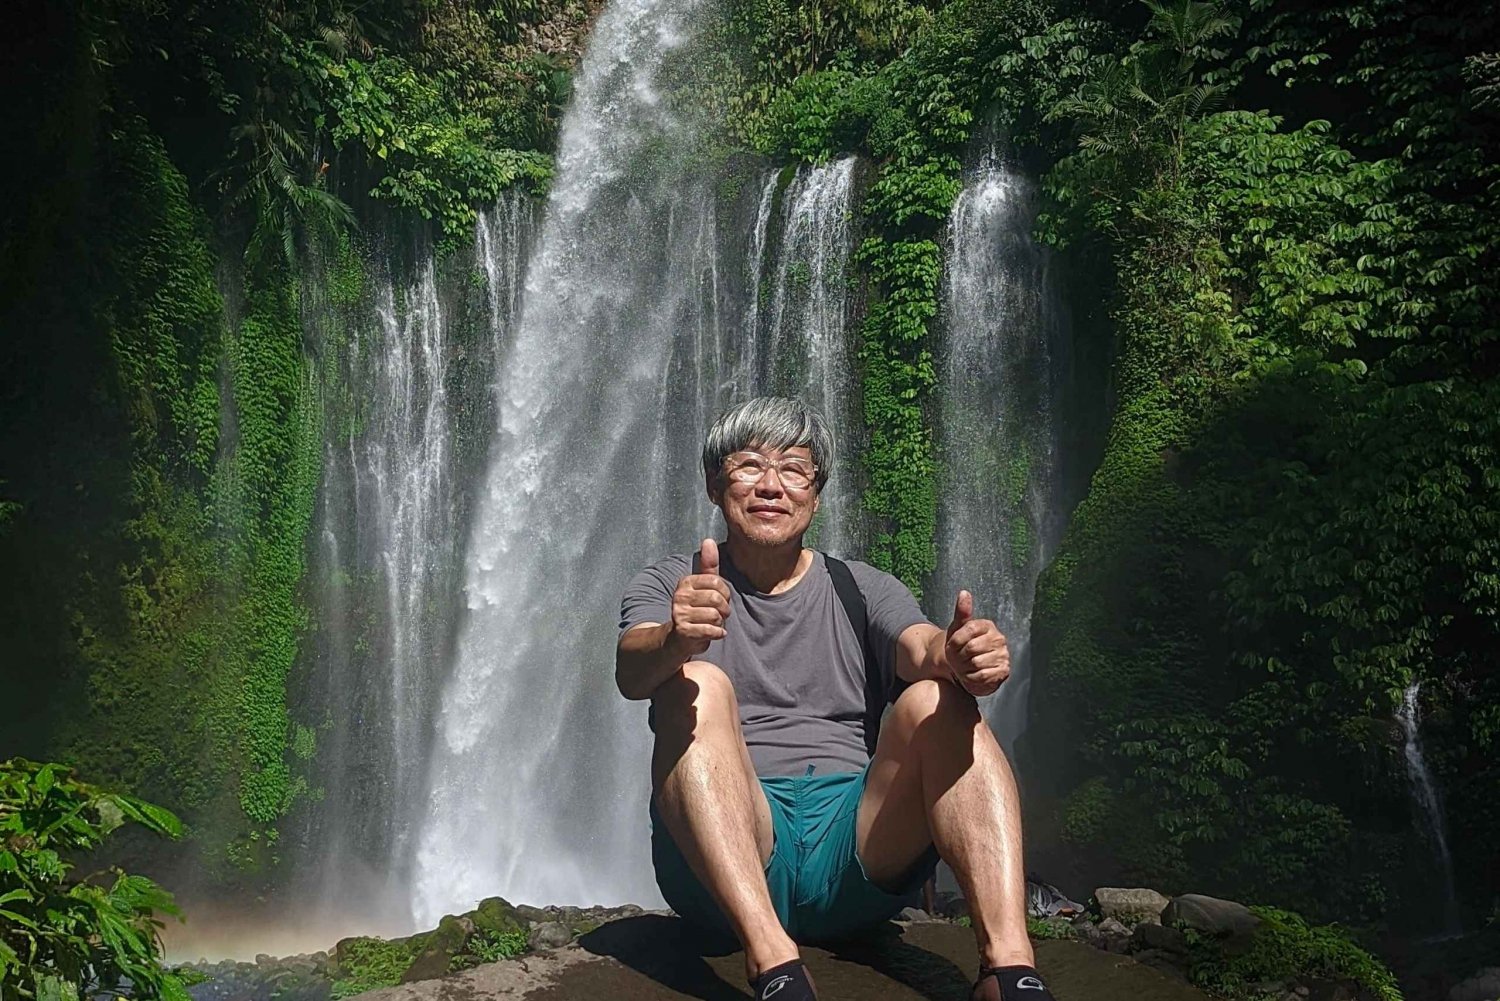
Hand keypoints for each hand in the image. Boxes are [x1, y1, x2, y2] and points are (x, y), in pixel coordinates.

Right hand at [669, 538, 731, 656]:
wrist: (677, 638)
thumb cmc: (695, 610)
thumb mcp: (702, 587)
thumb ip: (708, 565)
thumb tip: (709, 540)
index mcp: (686, 582)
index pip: (716, 582)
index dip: (725, 594)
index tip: (720, 601)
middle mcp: (680, 596)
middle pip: (717, 599)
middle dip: (724, 610)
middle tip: (718, 615)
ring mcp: (679, 613)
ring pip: (715, 616)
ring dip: (719, 623)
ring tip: (712, 624)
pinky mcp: (683, 630)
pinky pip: (711, 630)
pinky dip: (717, 634)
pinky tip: (714, 634)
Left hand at [944, 590, 1008, 696]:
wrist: (966, 670)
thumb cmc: (961, 647)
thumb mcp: (957, 629)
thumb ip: (961, 612)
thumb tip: (964, 593)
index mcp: (987, 626)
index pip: (968, 629)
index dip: (955, 641)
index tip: (952, 646)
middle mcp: (999, 639)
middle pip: (971, 648)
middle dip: (959, 656)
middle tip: (958, 659)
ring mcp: (1003, 655)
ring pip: (976, 663)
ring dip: (965, 668)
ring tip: (965, 667)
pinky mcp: (1004, 671)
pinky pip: (982, 676)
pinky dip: (972, 678)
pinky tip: (971, 675)